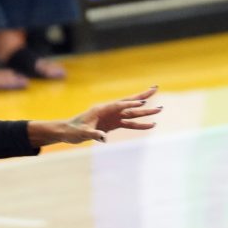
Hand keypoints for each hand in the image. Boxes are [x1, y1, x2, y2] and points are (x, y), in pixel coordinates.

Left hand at [40, 86, 162, 144]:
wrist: (67, 132)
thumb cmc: (73, 131)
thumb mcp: (81, 133)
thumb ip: (93, 134)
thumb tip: (104, 138)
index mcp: (102, 109)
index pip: (119, 104)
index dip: (131, 102)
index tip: (143, 100)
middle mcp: (109, 110)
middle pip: (129, 102)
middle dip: (143, 96)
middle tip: (156, 88)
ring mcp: (112, 117)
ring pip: (132, 112)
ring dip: (145, 111)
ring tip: (159, 109)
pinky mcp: (113, 124)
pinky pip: (129, 124)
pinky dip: (139, 124)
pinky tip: (150, 125)